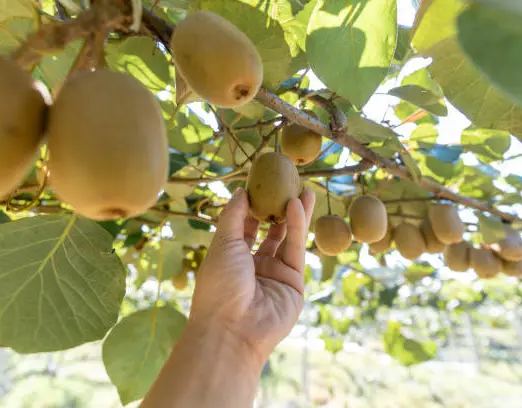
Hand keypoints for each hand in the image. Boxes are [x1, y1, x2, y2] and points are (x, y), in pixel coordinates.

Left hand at [189, 187, 314, 366]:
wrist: (232, 329)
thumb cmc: (219, 286)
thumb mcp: (222, 244)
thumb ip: (234, 217)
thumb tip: (239, 191)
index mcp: (232, 258)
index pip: (246, 228)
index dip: (253, 207)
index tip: (261, 184)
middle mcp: (254, 266)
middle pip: (270, 232)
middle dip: (279, 210)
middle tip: (288, 185)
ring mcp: (275, 275)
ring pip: (287, 239)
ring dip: (294, 215)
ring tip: (303, 190)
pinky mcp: (293, 283)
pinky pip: (295, 251)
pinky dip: (297, 228)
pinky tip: (297, 206)